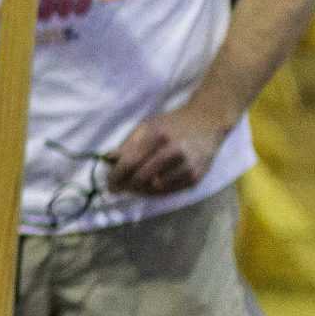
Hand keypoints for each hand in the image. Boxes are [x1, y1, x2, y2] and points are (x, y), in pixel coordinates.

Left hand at [108, 108, 227, 195]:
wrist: (207, 123)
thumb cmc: (172, 124)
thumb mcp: (147, 126)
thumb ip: (128, 144)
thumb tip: (107, 159)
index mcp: (158, 136)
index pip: (131, 162)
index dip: (116, 175)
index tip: (109, 183)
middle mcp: (175, 152)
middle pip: (142, 177)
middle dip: (126, 185)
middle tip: (117, 188)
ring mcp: (187, 166)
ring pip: (155, 187)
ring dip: (140, 190)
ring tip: (132, 186)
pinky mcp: (196, 177)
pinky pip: (170, 191)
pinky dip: (156, 192)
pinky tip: (149, 187)